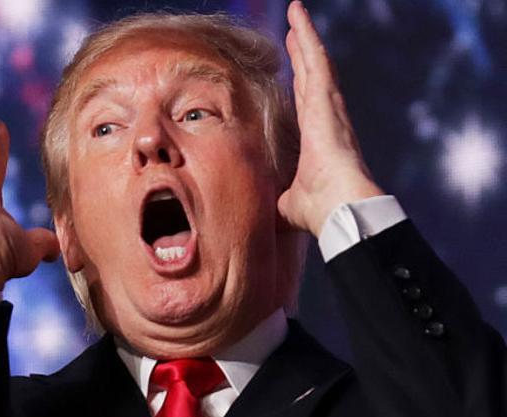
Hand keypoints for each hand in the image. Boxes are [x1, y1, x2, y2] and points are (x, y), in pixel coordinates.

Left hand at [278, 0, 383, 235]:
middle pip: (310, 77)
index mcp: (315, 138)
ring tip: (296, 15)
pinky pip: (317, 60)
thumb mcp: (285, 202)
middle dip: (302, 53)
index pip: (305, 103)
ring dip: (304, 37)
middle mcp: (325, 118)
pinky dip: (308, 37)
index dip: (299, 84)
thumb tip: (260, 213)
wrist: (339, 208)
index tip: (292, 69)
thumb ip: (276, 200)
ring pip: (315, 62)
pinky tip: (298, 17)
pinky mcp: (327, 99)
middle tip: (293, 32)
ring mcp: (328, 106)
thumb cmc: (318, 211)